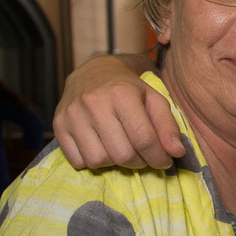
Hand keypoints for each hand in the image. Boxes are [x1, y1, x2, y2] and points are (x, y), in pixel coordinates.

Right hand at [52, 54, 184, 168]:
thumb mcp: (154, 99)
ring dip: (115, 163)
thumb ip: (168, 125)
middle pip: (122, 154)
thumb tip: (177, 153)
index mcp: (122, 93)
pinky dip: (93, 161)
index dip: (158, 157)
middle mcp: (94, 103)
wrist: (93, 73)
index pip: (144, 139)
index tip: (164, 161)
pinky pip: (78, 161)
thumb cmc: (129, 89)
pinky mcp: (59, 126)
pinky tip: (102, 146)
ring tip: (122, 148)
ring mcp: (73, 115)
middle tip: (143, 155)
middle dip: (139, 162)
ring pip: (99, 161)